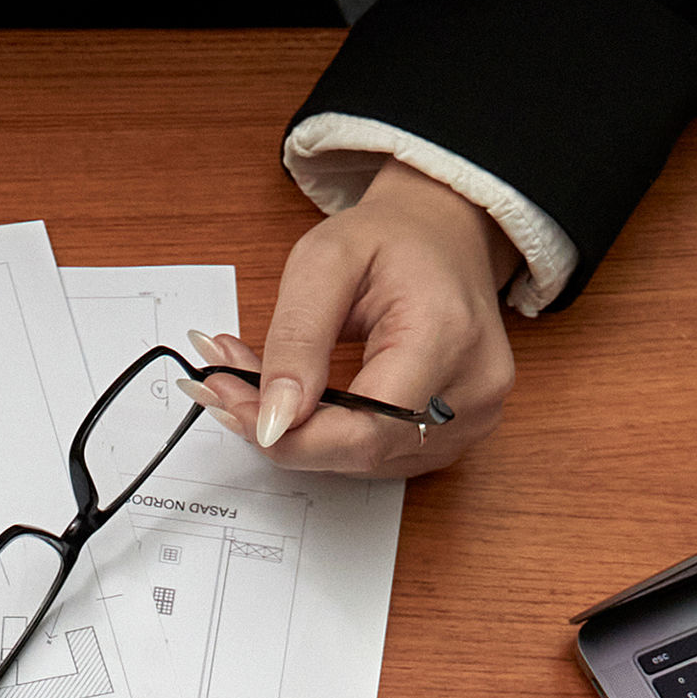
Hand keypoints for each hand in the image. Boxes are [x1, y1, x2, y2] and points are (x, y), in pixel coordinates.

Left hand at [191, 161, 518, 478]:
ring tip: (253, 383)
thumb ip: (296, 339)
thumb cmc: (391, 240)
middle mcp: (472, 390)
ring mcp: (472, 420)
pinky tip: (300, 400)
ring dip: (300, 434)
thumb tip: (273, 421)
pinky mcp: (458, 435)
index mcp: (447, 336)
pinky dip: (329, 435)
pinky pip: (379, 455)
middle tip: (223, 385)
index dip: (290, 435)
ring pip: (364, 461)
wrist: (445, 236)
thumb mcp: (325, 261)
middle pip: (360, 451)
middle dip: (282, 430)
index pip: (363, 429)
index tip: (229, 400)